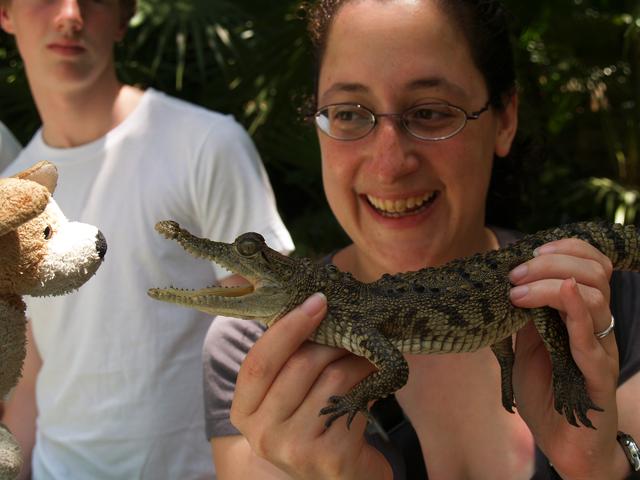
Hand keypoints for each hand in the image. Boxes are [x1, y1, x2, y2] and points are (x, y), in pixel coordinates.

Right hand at [230, 293, 392, 479]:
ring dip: (356, 360)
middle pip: (300, 364)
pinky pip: (355, 399)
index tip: (318, 301)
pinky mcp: (330, 457)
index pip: (259, 362)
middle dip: (333, 340)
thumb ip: (287, 358)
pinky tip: (373, 385)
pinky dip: (370, 384)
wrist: (341, 476)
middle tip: (353, 332)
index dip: (288, 327)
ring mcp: (294, 450)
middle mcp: (262, 435)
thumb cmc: (314, 423)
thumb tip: (310, 302)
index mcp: (244, 412)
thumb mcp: (288, 394)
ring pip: (332, 377)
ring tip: (365, 357)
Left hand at [508, 238, 624, 477]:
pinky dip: (578, 308)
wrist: (563, 442)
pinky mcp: (597, 373)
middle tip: (515, 273)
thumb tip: (511, 283)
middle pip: (594, 271)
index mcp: (581, 314)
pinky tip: (562, 292)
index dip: (564, 248)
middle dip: (551, 261)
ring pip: (596, 295)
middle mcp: (597, 325)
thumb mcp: (528, 344)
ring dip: (551, 282)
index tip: (529, 251)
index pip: (590, 263)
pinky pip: (592, 334)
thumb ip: (527, 315)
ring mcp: (600, 347)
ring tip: (517, 293)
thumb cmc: (546, 392)